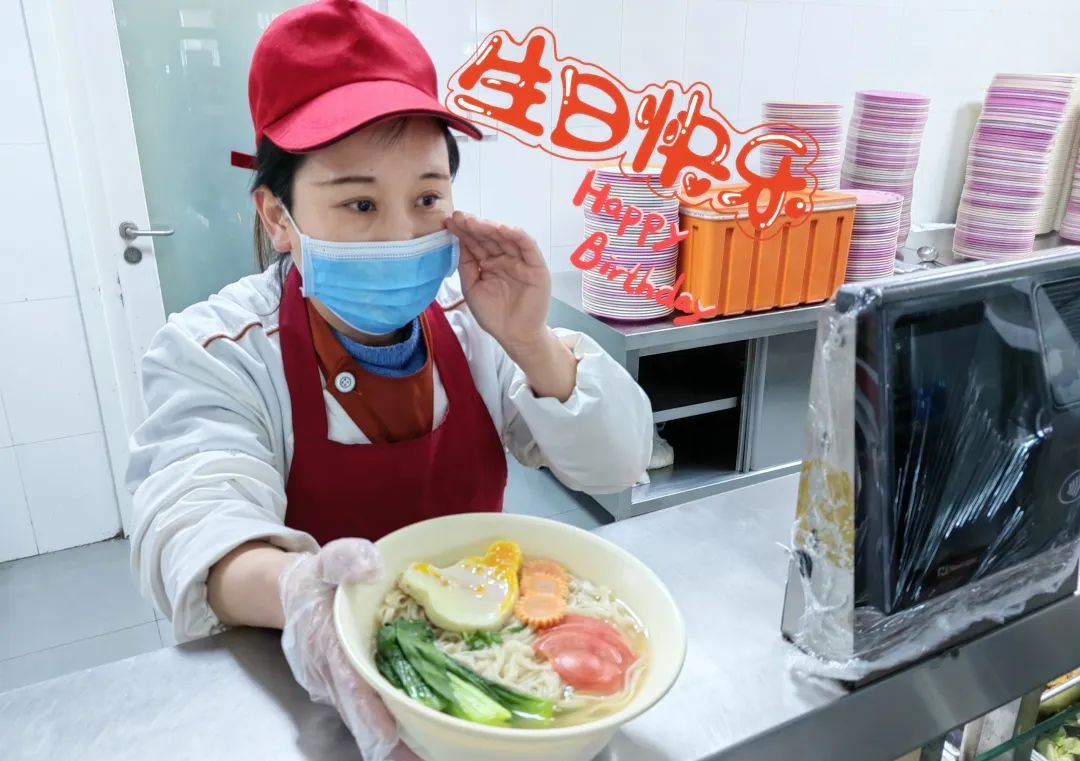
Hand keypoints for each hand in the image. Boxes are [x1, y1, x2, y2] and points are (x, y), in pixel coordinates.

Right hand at [279, 539, 409, 760]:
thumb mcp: (328, 561)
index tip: (387, 733)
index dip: (368, 709)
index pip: (348, 681)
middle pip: (357, 712)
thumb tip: (370, 565)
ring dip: (389, 735)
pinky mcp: (341, 689)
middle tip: (418, 755)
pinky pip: (364, 709)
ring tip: (425, 752)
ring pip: (361, 717)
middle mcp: (328, 672)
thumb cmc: (316, 580)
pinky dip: (386, 723)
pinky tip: (415, 735)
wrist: (289, 594)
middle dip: (385, 736)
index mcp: (325, 642)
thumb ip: (346, 560)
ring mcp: (333, 685)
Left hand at [444, 212, 550, 353]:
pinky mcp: (536, 267)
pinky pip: (528, 246)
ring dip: (491, 228)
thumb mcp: (472, 288)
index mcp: (489, 262)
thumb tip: (458, 241)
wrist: (514, 336)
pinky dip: (517, 236)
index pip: (475, 242)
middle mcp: (504, 258)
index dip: (463, 232)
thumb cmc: (494, 315)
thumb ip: (466, 265)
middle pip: (489, 237)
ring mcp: (520, 261)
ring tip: (474, 222)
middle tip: (459, 218)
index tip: (448, 222)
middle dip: (474, 226)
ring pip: (506, 238)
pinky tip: (502, 229)